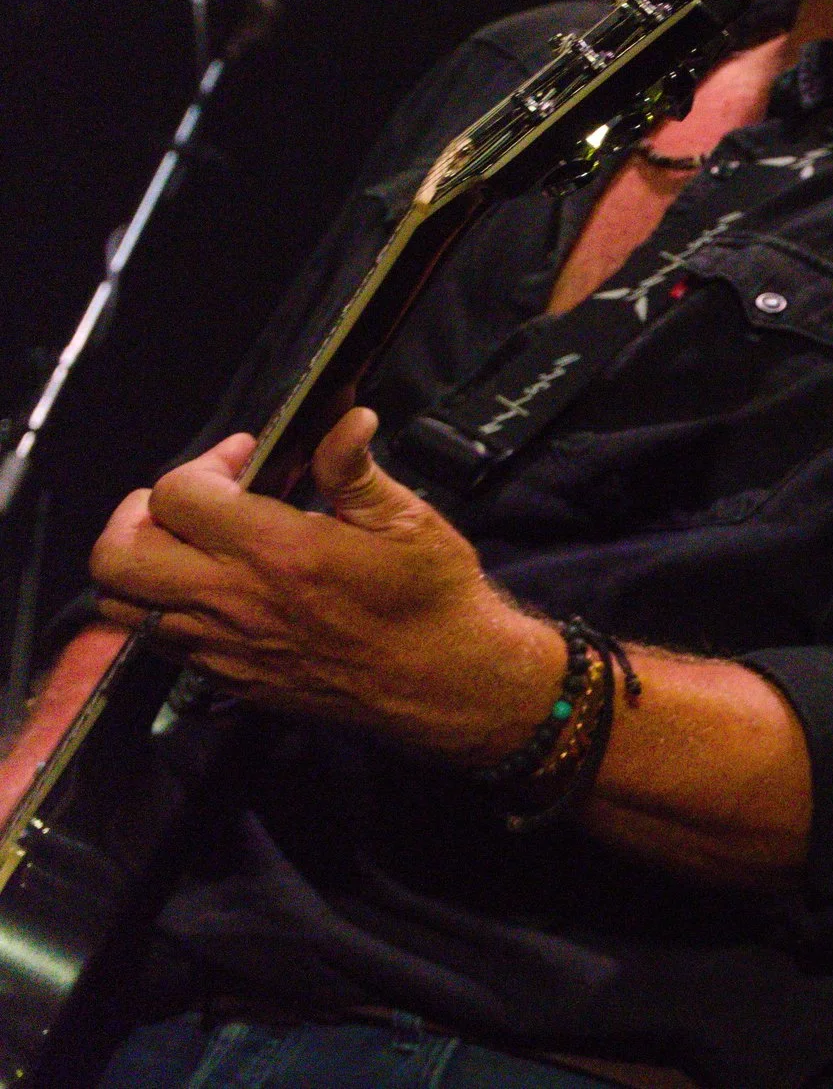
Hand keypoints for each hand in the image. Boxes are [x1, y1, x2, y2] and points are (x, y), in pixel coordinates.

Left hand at [90, 411, 561, 764]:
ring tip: (190, 546)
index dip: (206, 463)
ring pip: (120, 604)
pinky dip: (162, 606)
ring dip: (140, 564)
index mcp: (278, 552)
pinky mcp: (226, 678)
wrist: (446, 684)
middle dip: (140, 513)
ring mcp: (222, 646)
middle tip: (193, 501)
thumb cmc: (433, 598)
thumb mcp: (406, 520)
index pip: (178, 495)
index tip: (247, 458)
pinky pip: (156, 640)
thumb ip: (354, 469)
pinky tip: (215, 588)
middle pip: (118, 555)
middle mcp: (234, 601)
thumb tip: (344, 416)